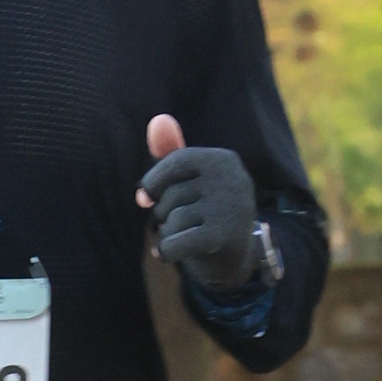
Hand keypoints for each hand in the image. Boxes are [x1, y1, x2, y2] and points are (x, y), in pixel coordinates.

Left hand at [138, 115, 265, 292]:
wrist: (237, 259)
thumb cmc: (208, 212)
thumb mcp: (192, 181)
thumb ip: (172, 152)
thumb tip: (157, 121)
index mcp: (225, 160)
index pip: (176, 161)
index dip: (153, 181)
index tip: (144, 198)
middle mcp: (232, 181)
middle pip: (171, 193)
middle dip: (164, 212)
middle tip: (183, 223)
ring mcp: (230, 210)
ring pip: (171, 220)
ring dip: (168, 233)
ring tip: (187, 237)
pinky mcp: (222, 238)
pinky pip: (173, 242)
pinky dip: (164, 251)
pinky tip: (167, 254)